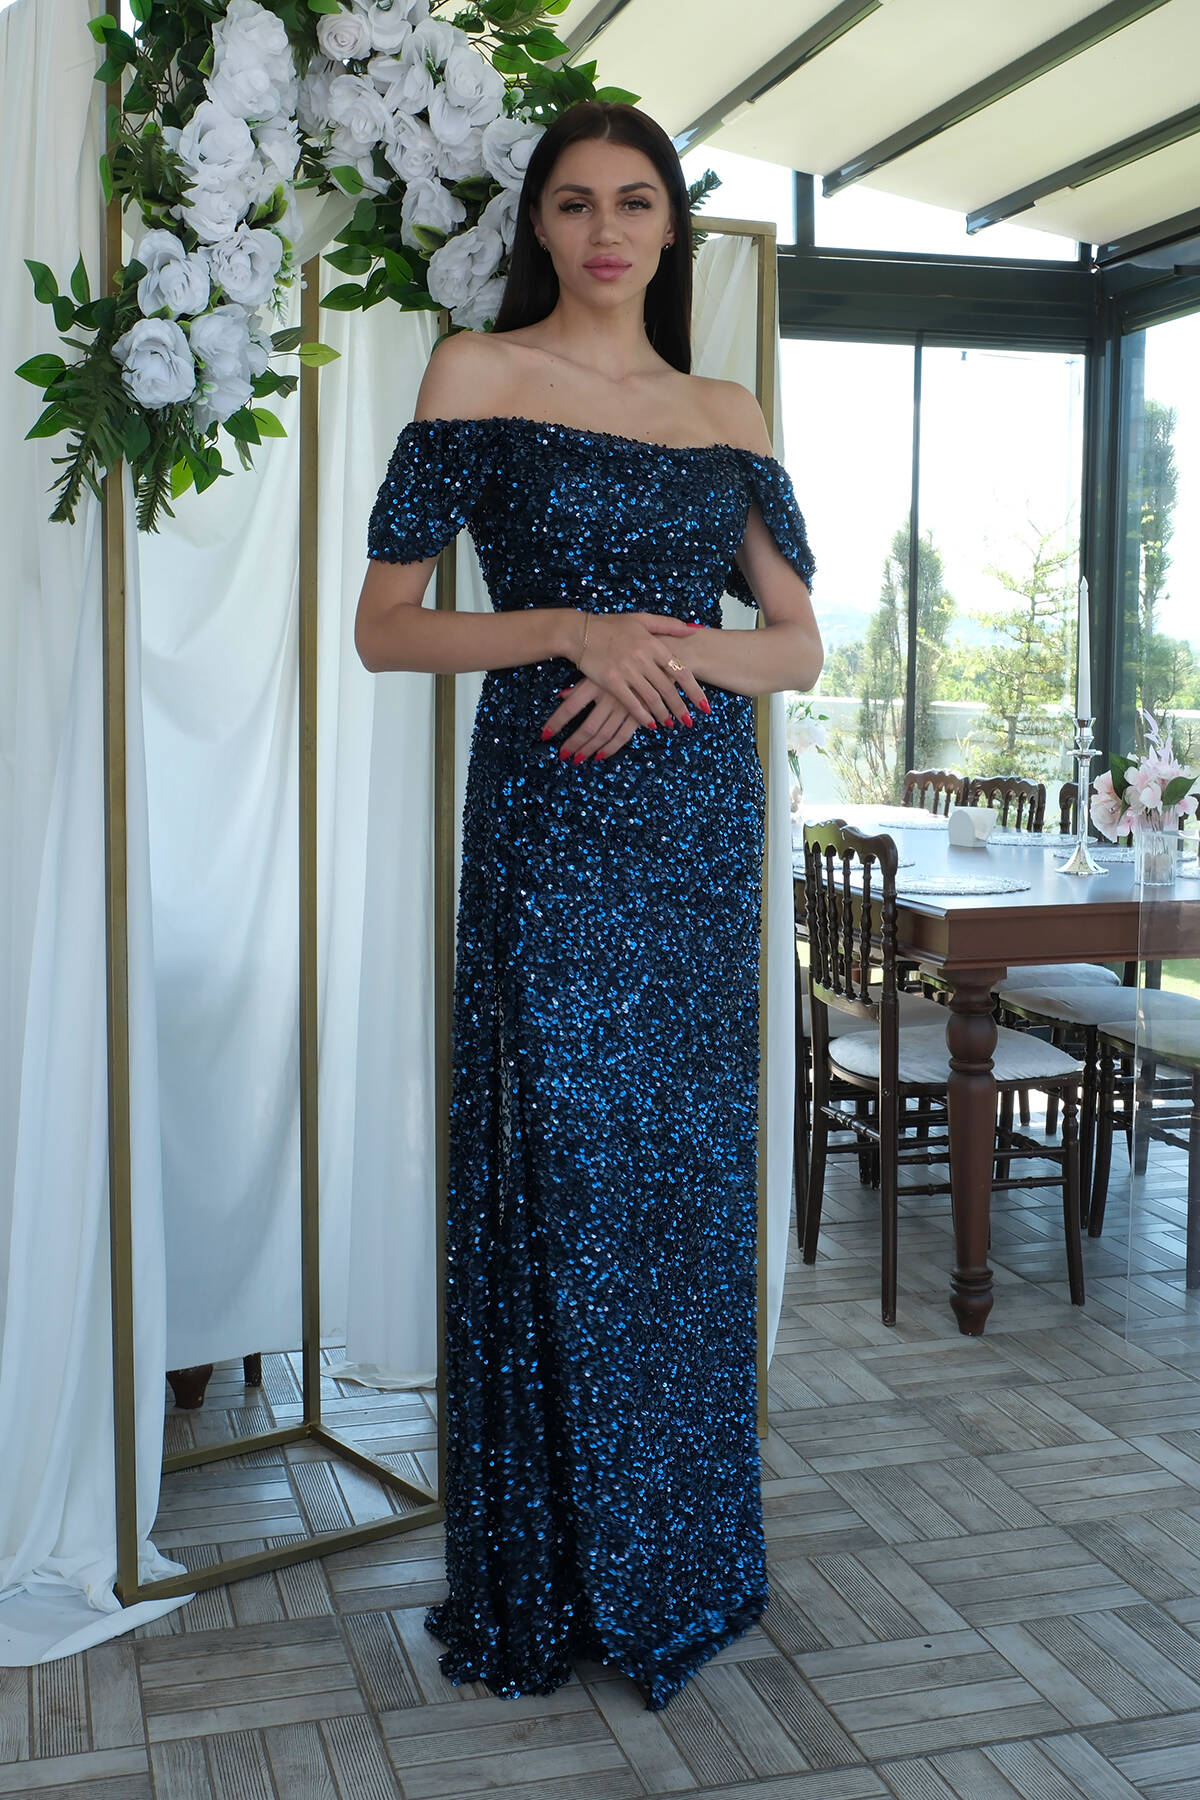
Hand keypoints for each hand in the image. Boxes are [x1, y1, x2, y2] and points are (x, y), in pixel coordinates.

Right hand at [573, 611, 710, 728]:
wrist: (580, 631)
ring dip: (663, 714)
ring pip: (652, 698)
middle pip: (669, 688)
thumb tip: (694, 629)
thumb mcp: (641, 619)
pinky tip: (650, 724)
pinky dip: (643, 716)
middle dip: (680, 708)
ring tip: (670, 724)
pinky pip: (631, 703)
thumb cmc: (611, 625)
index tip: (703, 706)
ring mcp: (627, 670)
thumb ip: (669, 625)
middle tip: (688, 722)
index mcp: (653, 643)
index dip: (694, 691)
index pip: (681, 670)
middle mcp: (643, 658)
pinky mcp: (611, 682)